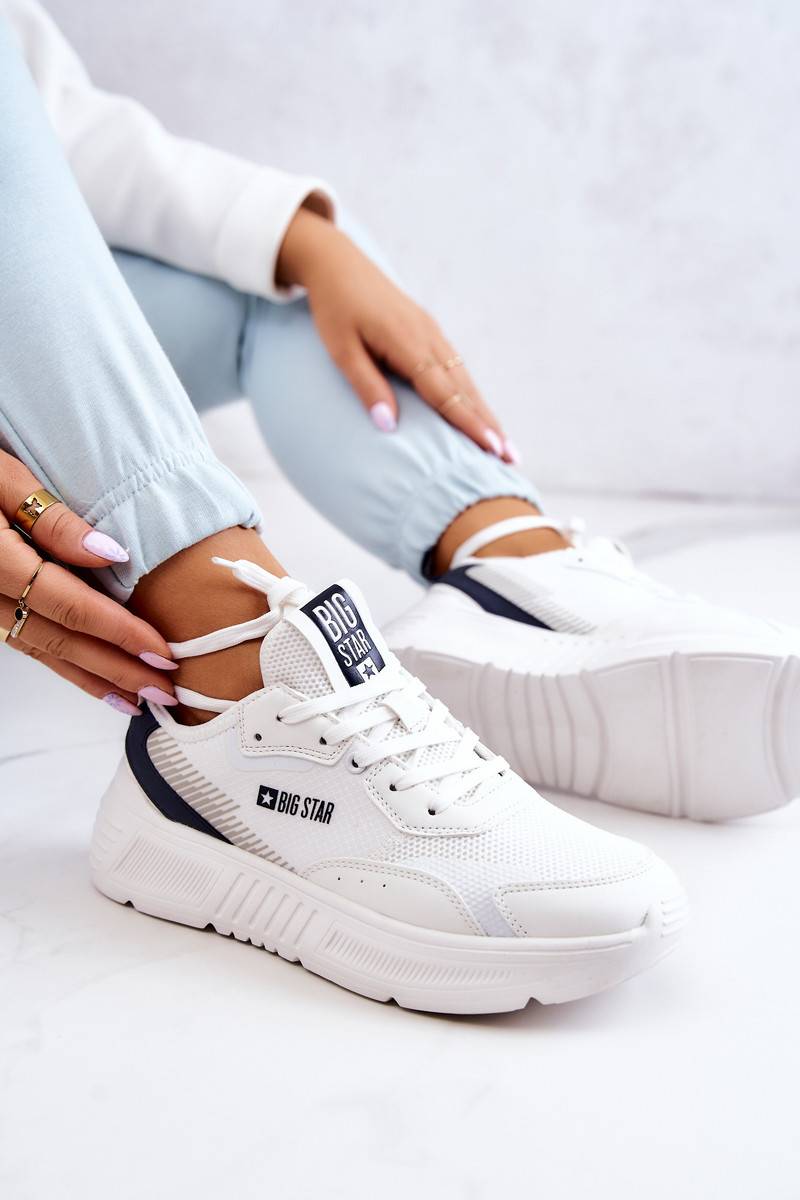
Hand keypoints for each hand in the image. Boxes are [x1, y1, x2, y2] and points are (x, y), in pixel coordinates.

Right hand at [0, 449, 177, 714]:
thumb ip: (53, 519)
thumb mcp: (0, 475)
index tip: (162, 654)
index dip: (118, 634)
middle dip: (116, 672)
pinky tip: (92, 678)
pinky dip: (62, 665)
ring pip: (41, 652)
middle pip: (59, 641)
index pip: (68, 606)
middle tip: (166, 694)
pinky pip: (25, 643)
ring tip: (137, 700)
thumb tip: (111, 554)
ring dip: (92, 679)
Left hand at [276, 209, 518, 462]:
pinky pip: (457, 369)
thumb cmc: (334, 309)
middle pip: (465, 390)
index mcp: (408, 342)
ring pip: (465, 380)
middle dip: (490, 425)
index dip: (469, 423)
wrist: (338, 263)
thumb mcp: (340, 350)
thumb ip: (366, 386)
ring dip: (485, 413)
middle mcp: (429, 337)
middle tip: (513, 458)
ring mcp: (433, 333)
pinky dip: (471, 395)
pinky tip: (479, 413)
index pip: (445, 393)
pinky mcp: (430, 332)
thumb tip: (389, 426)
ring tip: (503, 445)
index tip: (491, 448)